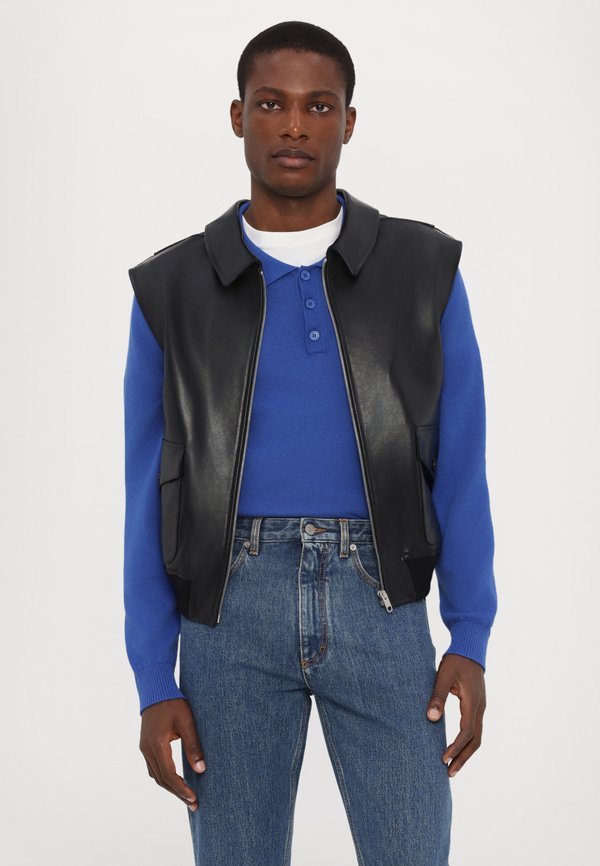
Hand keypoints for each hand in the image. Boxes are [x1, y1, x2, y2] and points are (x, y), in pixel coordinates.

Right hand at [139, 697, 205, 810]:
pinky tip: (175, 781)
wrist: (155, 689)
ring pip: (156, 775)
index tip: (193, 798)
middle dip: (177, 793)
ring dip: (170, 787)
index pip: (169, 775)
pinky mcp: (146, 745)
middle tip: (193, 804)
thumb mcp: (187, 722)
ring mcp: (145, 748)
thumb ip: (193, 746)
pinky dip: (165, 777)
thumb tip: (201, 769)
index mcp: (157, 745)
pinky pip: (154, 768)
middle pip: (162, 779)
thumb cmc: (173, 703)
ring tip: (186, 797)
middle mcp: (147, 749)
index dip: (181, 789)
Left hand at [426, 652, 485, 776]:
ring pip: (477, 737)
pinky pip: (475, 729)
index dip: (455, 747)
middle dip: (463, 758)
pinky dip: (467, 742)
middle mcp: (480, 708)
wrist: (470, 648)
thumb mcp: (443, 676)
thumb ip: (437, 696)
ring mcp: (481, 707)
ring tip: (453, 767)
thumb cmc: (456, 661)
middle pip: (475, 741)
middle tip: (449, 773)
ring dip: (466, 752)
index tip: (443, 759)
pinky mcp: (477, 705)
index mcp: (473, 702)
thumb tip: (431, 719)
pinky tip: (457, 748)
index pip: (466, 732)